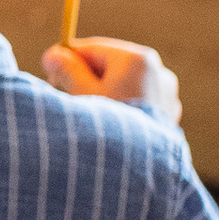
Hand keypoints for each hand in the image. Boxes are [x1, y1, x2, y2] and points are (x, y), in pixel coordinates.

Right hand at [43, 36, 180, 128]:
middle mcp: (158, 71)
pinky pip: (140, 104)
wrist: (139, 170)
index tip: (49, 70)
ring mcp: (167, 95)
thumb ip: (68, 71)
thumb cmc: (108, 128)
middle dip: (87, 79)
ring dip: (106, 95)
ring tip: (88, 116)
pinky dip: (124, 109)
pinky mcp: (169, 116)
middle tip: (64, 95)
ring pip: (126, 86)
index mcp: (137, 60)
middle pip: (112, 66)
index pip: (94, 49)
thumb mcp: (82, 95)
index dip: (68, 59)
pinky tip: (109, 127)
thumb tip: (54, 55)